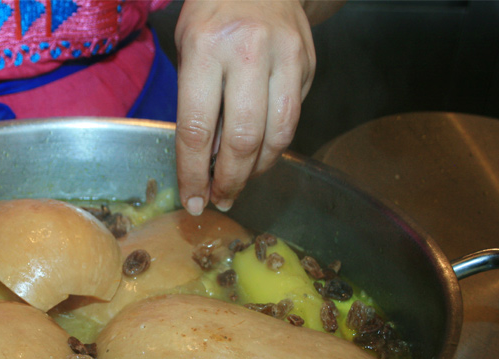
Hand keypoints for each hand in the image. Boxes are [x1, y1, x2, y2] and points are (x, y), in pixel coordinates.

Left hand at [174, 0, 317, 214]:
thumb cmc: (214, 16)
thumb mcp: (189, 50)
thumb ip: (197, 104)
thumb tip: (208, 163)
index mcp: (206, 48)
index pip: (197, 128)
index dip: (194, 174)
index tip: (193, 201)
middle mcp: (249, 52)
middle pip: (242, 139)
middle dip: (230, 180)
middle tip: (220, 199)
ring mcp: (286, 57)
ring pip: (277, 136)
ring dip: (257, 170)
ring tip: (240, 183)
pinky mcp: (309, 65)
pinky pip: (292, 119)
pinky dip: (275, 146)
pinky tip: (259, 155)